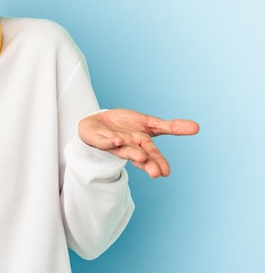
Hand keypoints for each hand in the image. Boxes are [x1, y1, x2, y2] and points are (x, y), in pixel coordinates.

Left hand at [78, 109, 198, 177]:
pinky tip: (116, 141)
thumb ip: (171, 127)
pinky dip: (109, 142)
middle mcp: (128, 147)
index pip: (152, 155)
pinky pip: (103, 142)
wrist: (98, 122)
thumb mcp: (149, 123)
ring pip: (122, 151)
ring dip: (131, 154)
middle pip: (138, 156)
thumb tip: (197, 127)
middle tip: (155, 173)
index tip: (165, 172)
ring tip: (140, 157)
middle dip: (147, 164)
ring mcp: (112, 144)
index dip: (158, 163)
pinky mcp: (97, 139)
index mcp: (141, 145)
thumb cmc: (125, 125)